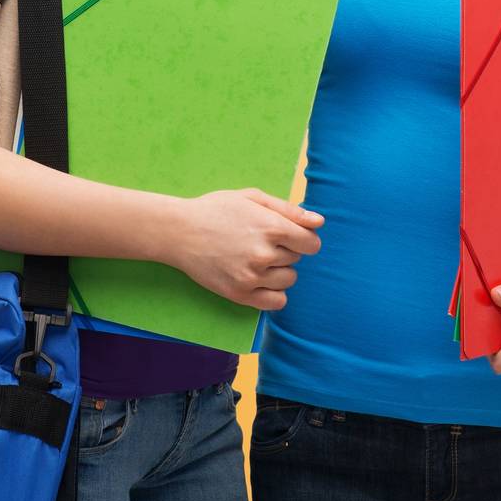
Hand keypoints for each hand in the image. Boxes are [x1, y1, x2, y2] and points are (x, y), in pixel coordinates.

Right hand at [167, 188, 323, 309]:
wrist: (180, 232)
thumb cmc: (219, 209)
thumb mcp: (254, 198)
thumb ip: (291, 210)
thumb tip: (320, 222)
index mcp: (272, 227)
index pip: (312, 244)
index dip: (305, 238)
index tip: (292, 236)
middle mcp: (265, 254)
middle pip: (297, 259)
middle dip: (286, 250)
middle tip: (262, 241)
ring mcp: (252, 277)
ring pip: (289, 280)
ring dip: (280, 270)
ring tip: (259, 259)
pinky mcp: (239, 294)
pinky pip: (276, 302)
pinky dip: (274, 293)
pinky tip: (261, 280)